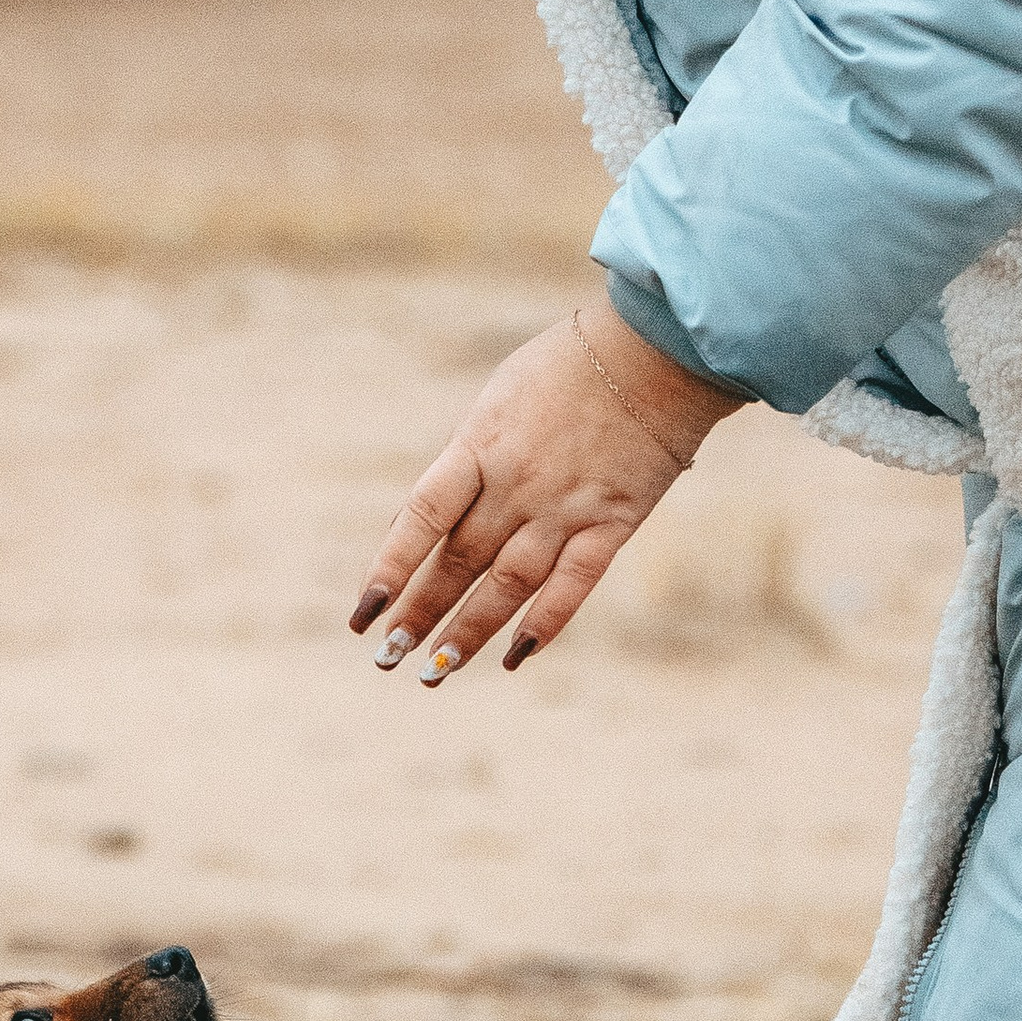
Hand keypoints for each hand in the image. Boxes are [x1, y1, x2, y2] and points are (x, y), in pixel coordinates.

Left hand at [351, 301, 744, 681]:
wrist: (657, 349)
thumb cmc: (570, 364)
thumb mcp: (501, 399)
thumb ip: (474, 457)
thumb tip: (446, 513)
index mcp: (479, 446)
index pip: (422, 518)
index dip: (391, 567)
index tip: (364, 611)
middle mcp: (516, 484)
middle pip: (458, 561)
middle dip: (419, 613)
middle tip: (387, 656)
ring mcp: (564, 507)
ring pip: (507, 585)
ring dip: (469, 632)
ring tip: (436, 671)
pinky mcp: (612, 523)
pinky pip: (572, 585)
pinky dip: (543, 625)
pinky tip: (514, 658)